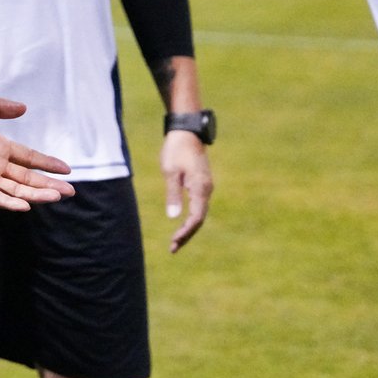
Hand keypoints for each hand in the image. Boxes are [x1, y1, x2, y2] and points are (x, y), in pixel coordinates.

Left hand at [0, 98, 74, 211]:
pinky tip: (25, 206)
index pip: (29, 158)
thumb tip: (24, 108)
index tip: (67, 169)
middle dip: (49, 185)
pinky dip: (8, 202)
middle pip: (27, 178)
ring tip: (56, 197)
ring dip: (36, 195)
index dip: (47, 163)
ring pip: (16, 189)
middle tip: (71, 192)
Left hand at [159, 130, 212, 252]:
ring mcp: (205, 186)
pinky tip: (183, 222)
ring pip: (200, 212)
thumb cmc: (176, 149)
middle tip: (173, 247)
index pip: (196, 218)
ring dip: (189, 227)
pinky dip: (191, 216)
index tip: (174, 243)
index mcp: (200, 188)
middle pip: (200, 219)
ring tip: (176, 240)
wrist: (186, 130)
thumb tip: (173, 217)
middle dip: (187, 234)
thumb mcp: (170, 171)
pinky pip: (199, 205)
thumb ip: (173, 194)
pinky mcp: (202, 182)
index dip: (185, 232)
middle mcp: (207, 189)